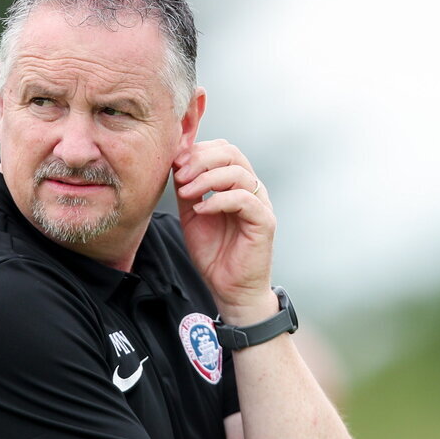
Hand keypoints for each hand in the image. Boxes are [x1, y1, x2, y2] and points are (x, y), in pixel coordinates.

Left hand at [173, 140, 276, 321]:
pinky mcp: (264, 222)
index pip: (223, 150)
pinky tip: (201, 211)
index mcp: (236, 184)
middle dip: (201, 160)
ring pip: (238, 172)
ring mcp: (260, 204)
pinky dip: (219, 200)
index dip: (198, 151)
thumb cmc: (214, 254)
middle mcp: (251, 189)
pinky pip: (244, 199)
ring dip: (206, 178)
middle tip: (180, 175)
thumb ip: (188, 190)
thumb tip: (176, 164)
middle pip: (232, 154)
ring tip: (186, 193)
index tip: (175, 164)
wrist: (229, 289)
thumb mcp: (192, 215)